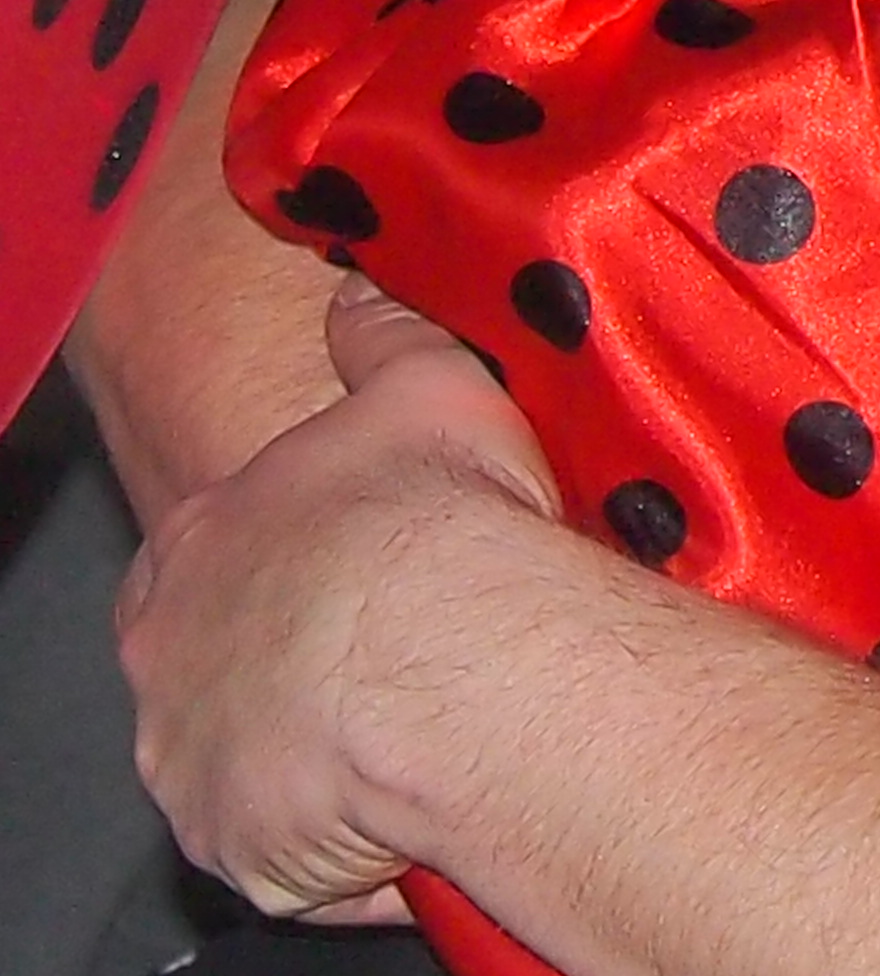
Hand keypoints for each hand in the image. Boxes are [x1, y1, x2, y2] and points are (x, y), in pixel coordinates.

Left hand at [114, 280, 560, 921]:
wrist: (446, 656)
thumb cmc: (431, 521)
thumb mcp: (423, 385)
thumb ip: (381, 337)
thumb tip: (362, 287)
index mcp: (196, 549)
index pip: (198, 561)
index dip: (274, 567)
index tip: (346, 573)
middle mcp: (169, 660)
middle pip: (212, 669)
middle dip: (286, 670)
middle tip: (392, 660)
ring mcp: (192, 761)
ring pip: (249, 765)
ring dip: (317, 759)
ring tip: (422, 734)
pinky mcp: (238, 849)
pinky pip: (301, 855)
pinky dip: (355, 839)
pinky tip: (425, 797)